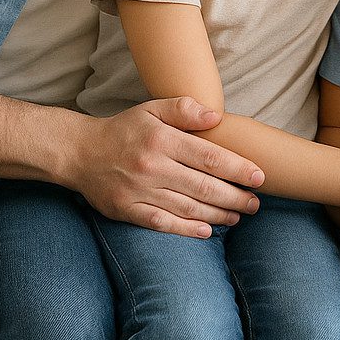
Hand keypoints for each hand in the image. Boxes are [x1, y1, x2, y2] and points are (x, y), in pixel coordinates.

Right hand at [71, 96, 264, 237]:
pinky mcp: (127, 210)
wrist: (80, 152)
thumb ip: (183, 109)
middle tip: (255, 203)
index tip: (259, 177)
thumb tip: (216, 116)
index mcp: (162, 140)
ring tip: (237, 217)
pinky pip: (162, 223)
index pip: (210, 157)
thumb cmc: (124, 129)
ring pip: (187, 208)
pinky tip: (206, 231)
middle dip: (235, 197)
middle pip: (204, 187)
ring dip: (218, 215)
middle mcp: (153, 167)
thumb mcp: (151, 109)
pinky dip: (186, 230)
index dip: (238, 169)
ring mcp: (139, 190)